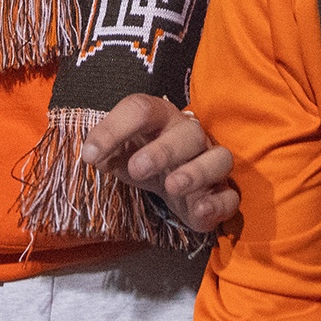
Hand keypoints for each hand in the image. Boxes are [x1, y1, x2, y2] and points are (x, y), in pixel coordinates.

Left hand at [84, 91, 240, 235]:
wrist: (173, 179)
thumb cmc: (143, 158)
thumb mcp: (117, 152)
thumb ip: (103, 151)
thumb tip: (92, 155)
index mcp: (160, 118)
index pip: (141, 109)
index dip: (115, 128)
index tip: (89, 155)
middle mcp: (190, 135)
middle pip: (188, 132)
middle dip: (163, 150)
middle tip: (136, 169)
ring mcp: (211, 162)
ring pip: (220, 158)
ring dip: (197, 172)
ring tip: (171, 187)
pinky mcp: (222, 194)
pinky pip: (230, 196)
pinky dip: (217, 204)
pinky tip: (199, 211)